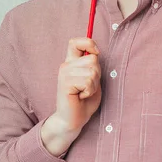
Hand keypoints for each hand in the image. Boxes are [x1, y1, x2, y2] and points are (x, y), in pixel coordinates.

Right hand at [41, 38, 101, 155]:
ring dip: (93, 85)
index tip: (95, 54)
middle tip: (88, 87)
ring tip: (84, 93)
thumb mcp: (92, 79)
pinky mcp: (65, 83)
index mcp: (71, 62)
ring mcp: (64, 74)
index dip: (88, 43)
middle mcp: (65, 65)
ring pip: (92, 71)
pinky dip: (89, 91)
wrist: (72, 120)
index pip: (76, 42)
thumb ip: (92, 66)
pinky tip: (80, 96)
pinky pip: (87, 81)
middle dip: (97, 74)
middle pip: (92, 59)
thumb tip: (95, 53)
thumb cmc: (84, 101)